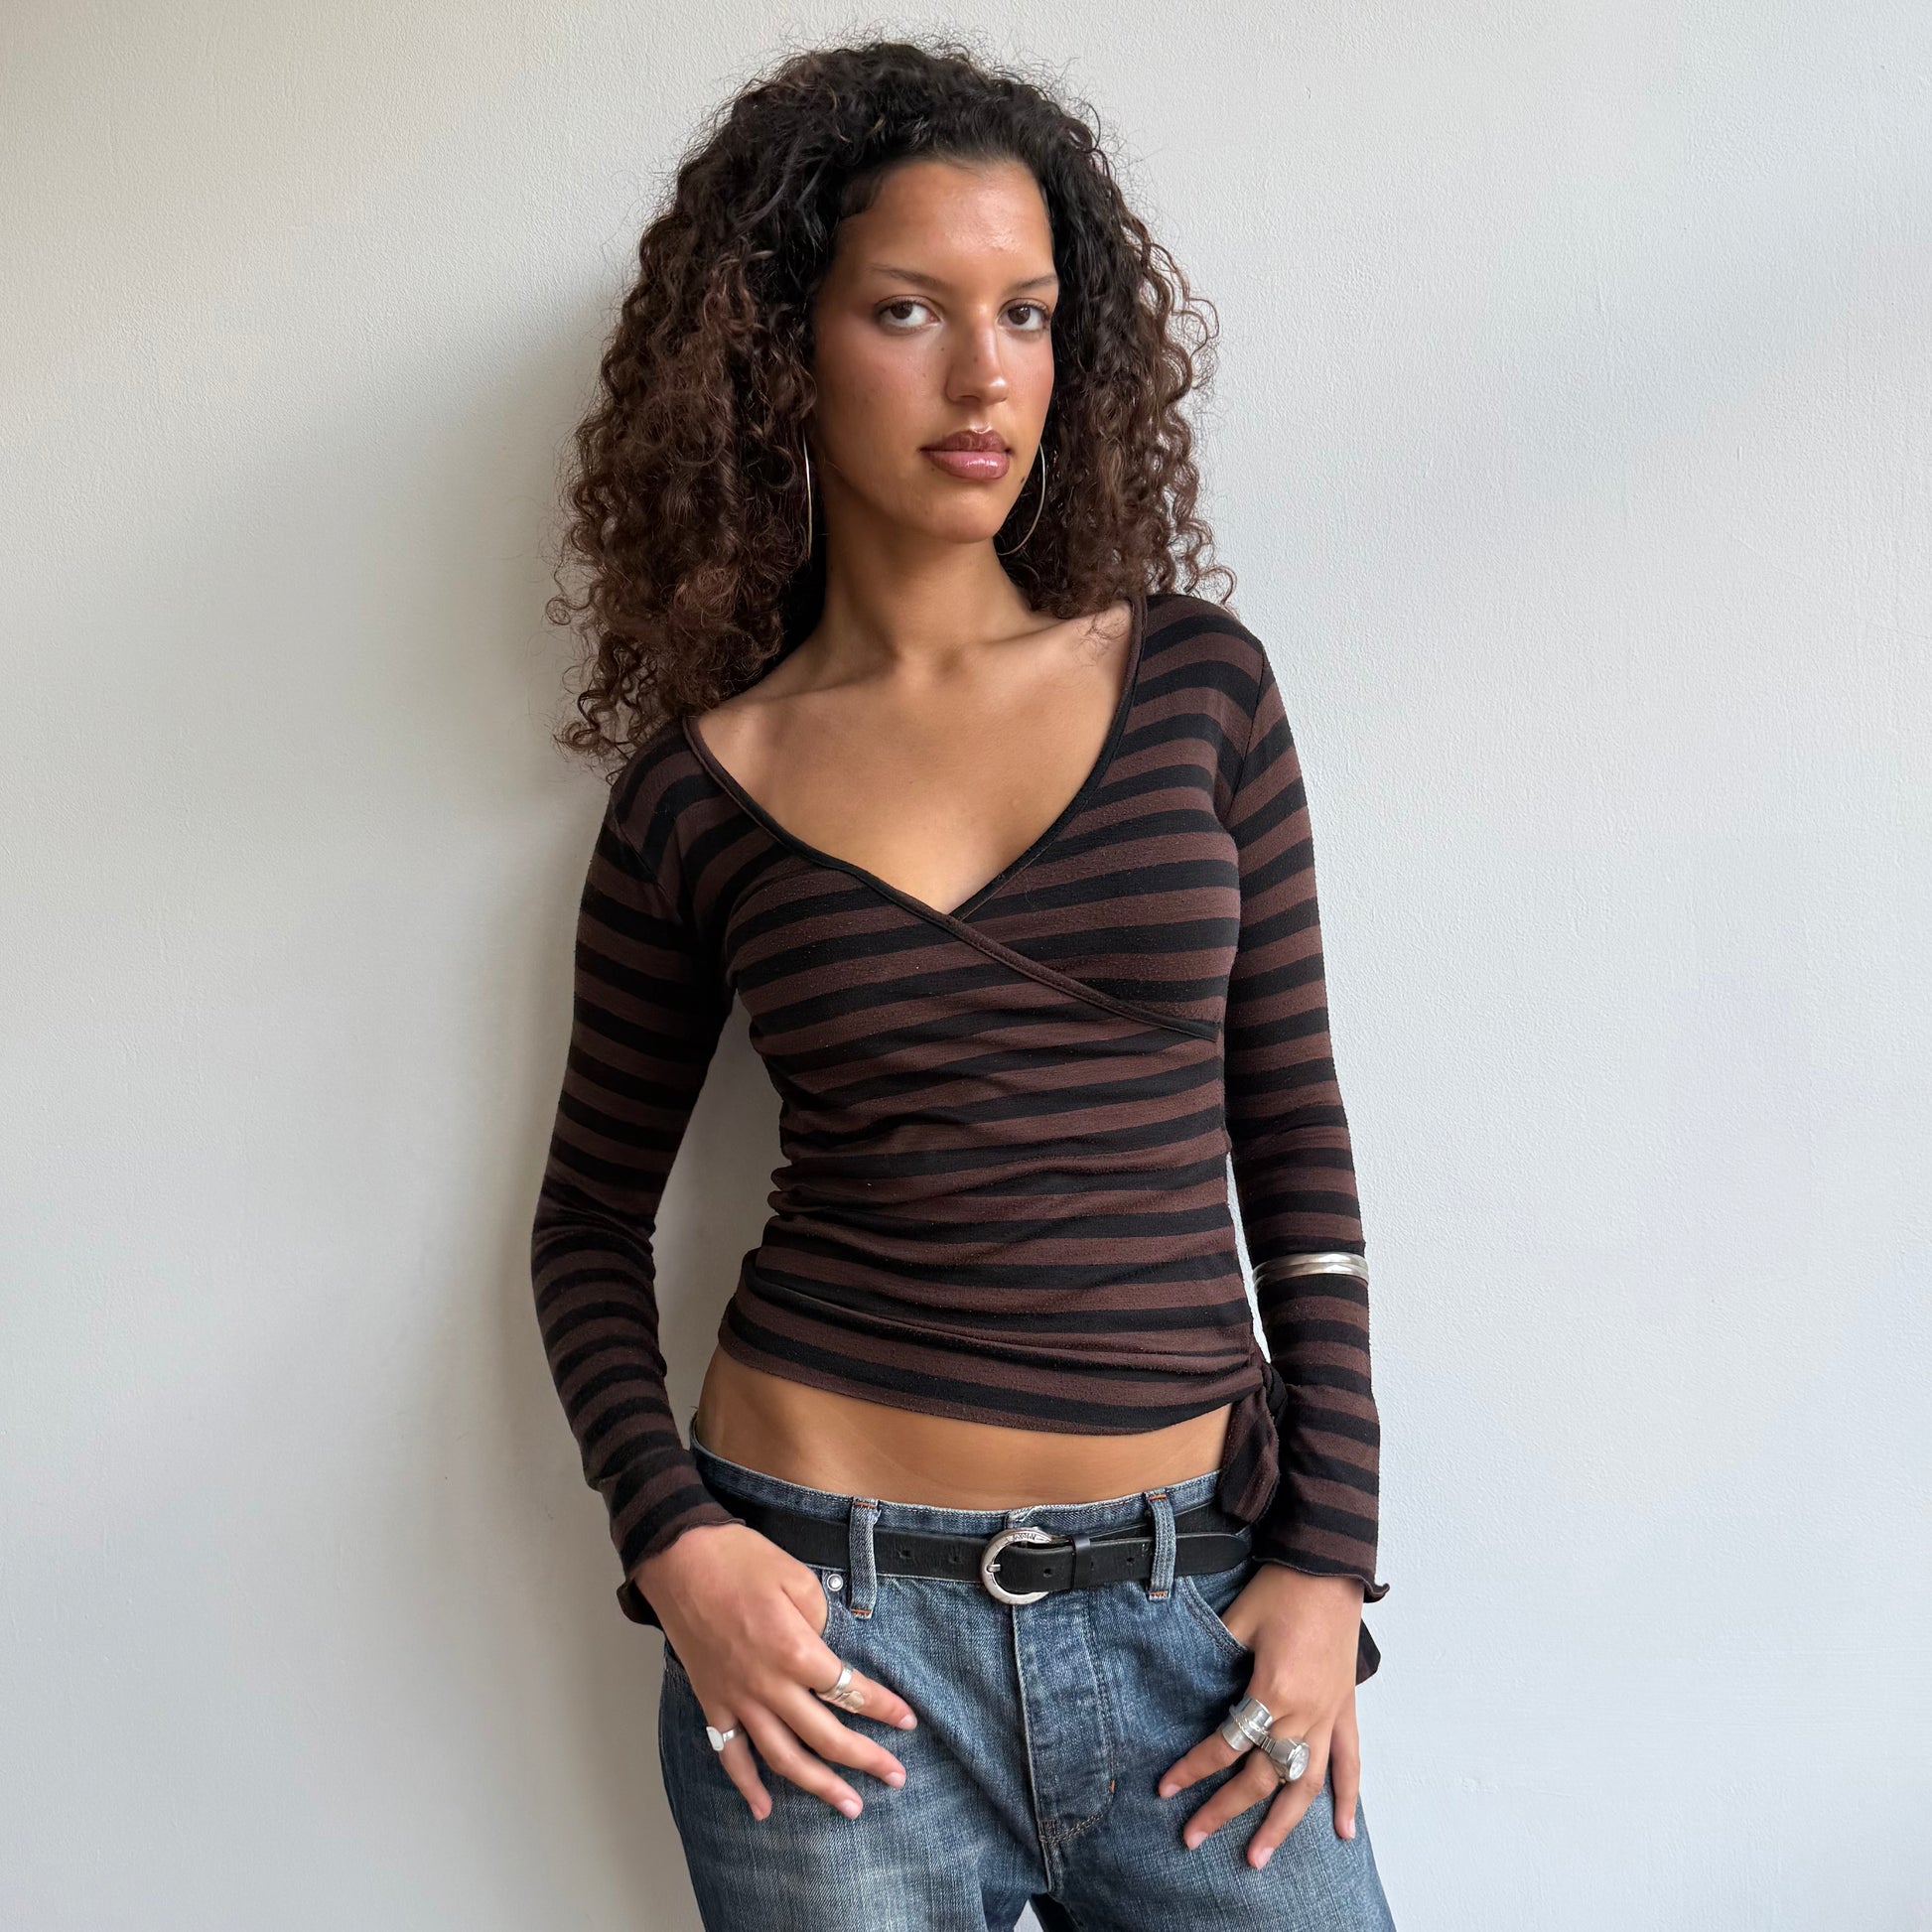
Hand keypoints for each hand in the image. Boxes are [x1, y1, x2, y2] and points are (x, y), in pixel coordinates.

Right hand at [633, 1522, 917, 1820]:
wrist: (679, 1558)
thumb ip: (821, 1619)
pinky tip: (764, 1808)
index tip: (908, 1721)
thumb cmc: (740, 1559)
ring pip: (783, 1758)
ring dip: (819, 1786)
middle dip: (865, 1759)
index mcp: (795, 1651)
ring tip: (850, 1807)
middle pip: (825, 1736)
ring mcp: (737, 1699)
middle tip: (895, 1777)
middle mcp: (768, 1685)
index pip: (850, 1689)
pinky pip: (730, 1755)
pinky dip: (746, 1785)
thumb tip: (829, 1650)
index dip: (883, 1707)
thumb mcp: (797, 1576)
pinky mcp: (712, 1701)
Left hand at [1156, 1564, 1364, 1867]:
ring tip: (1259, 1857)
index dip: (1194, 1769)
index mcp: (1274, 1690)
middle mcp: (1305, 1712)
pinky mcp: (1345, 1706)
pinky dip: (1348, 1796)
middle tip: (1193, 1838)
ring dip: (1283, 1824)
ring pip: (1306, 1782)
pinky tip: (1342, 1830)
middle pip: (1262, 1775)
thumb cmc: (1282, 1586)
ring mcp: (1329, 1713)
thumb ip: (1213, 1657)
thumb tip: (1184, 1682)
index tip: (1166, 1788)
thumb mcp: (1237, 1619)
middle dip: (1226, 1811)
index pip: (1227, 1744)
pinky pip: (1350, 1760)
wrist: (1329, 1565)